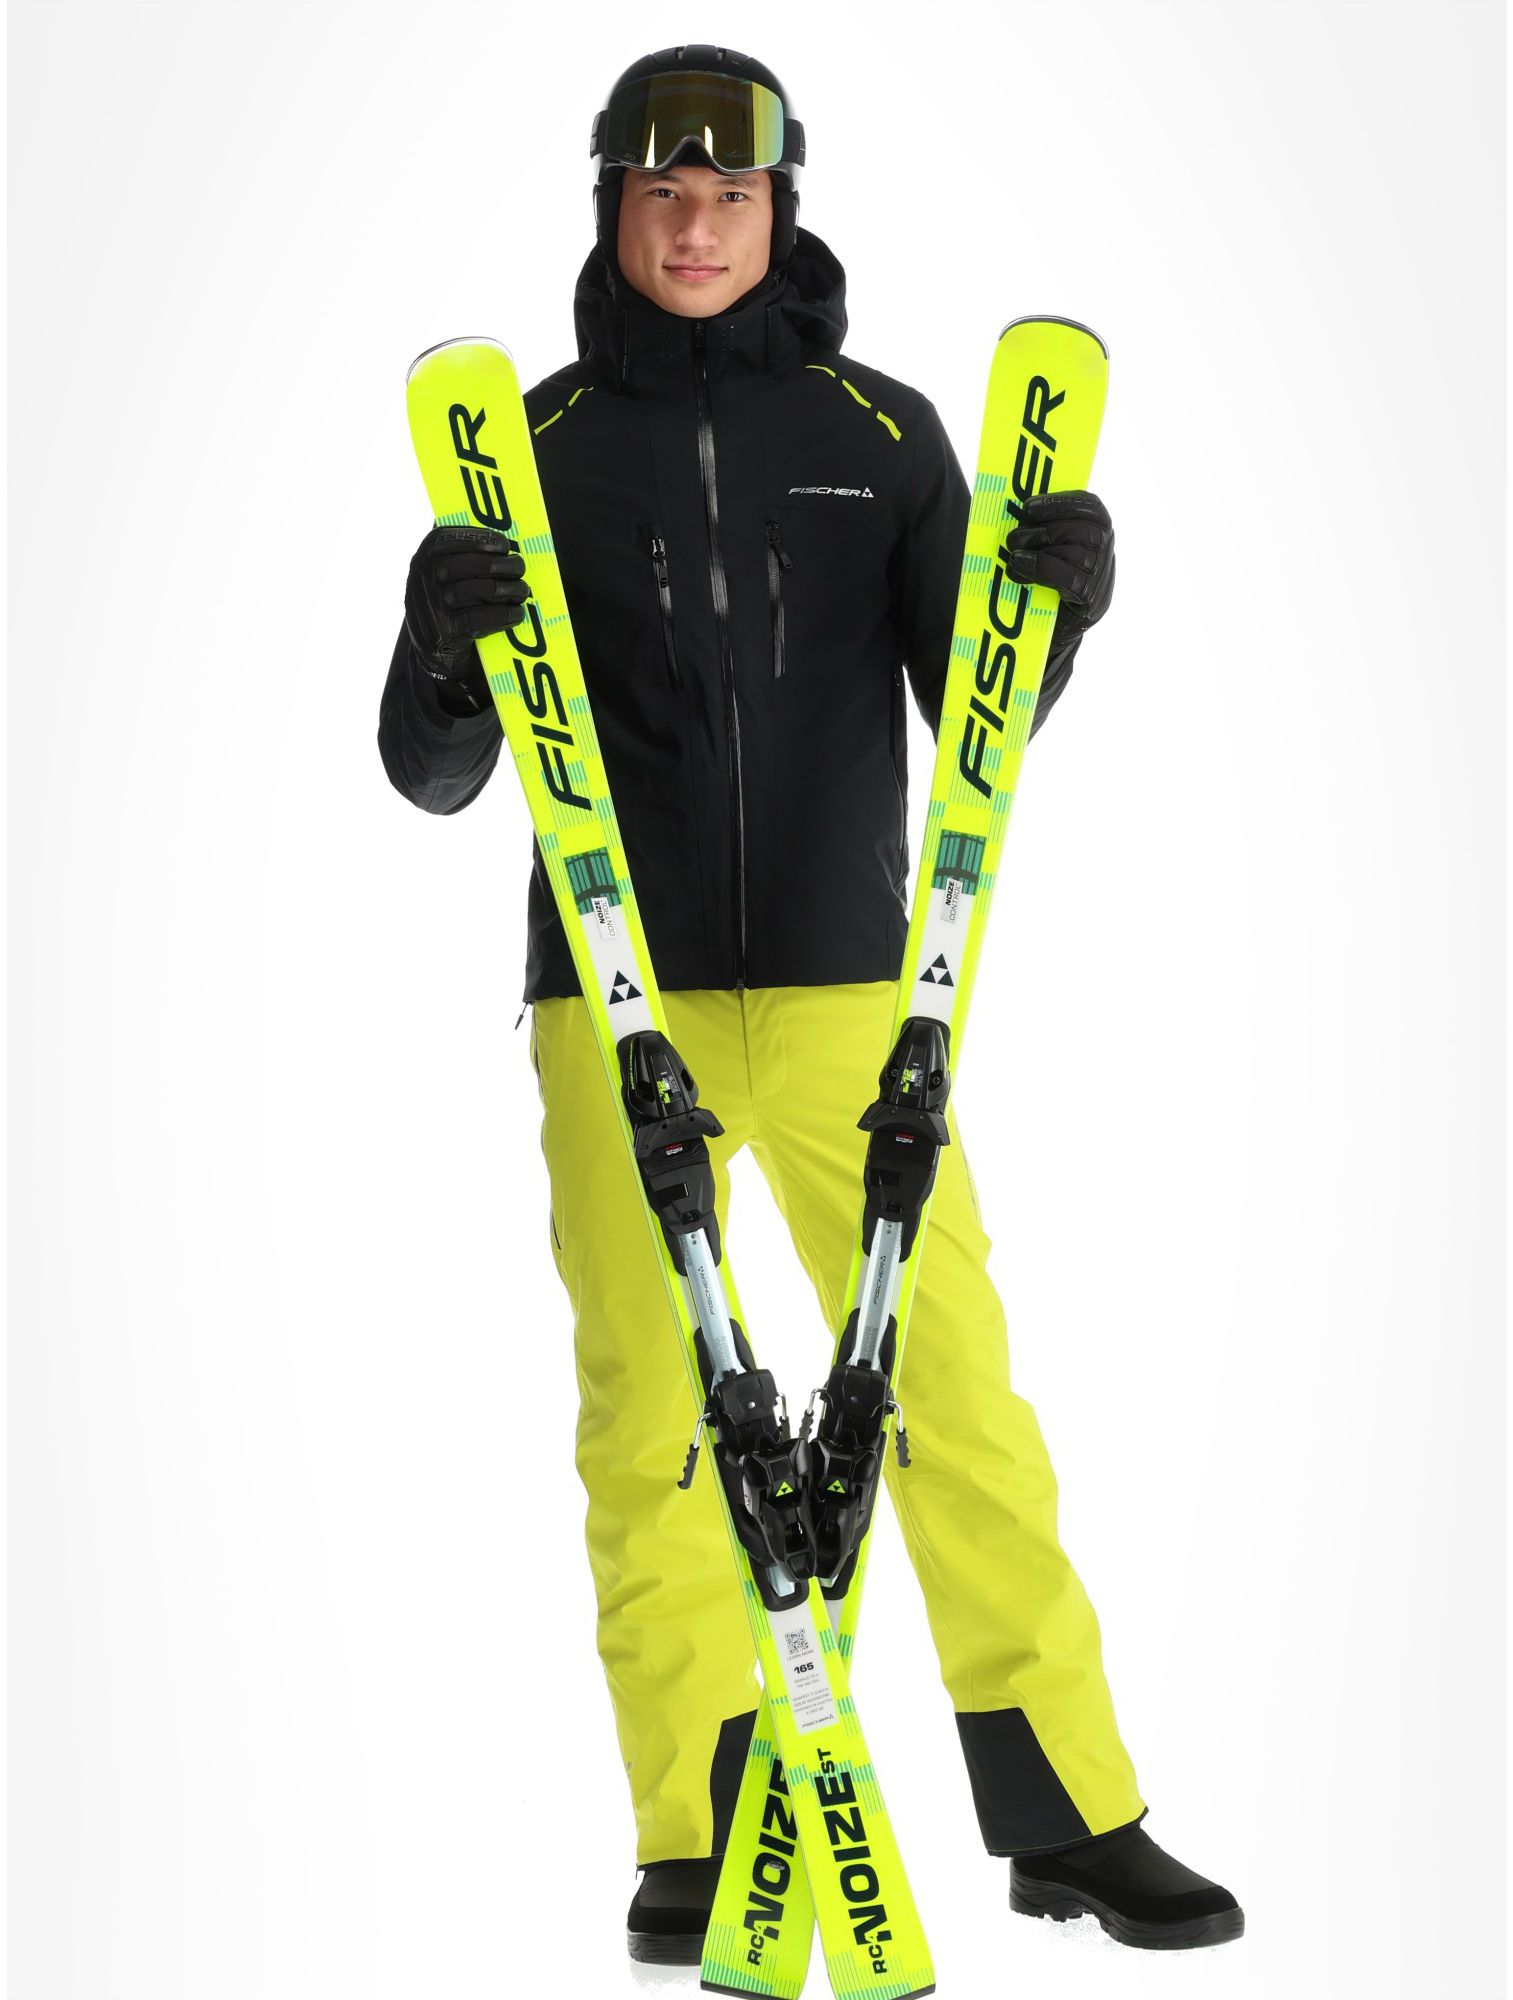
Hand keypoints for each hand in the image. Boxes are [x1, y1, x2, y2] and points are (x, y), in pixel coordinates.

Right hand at [404, 525, 531, 710]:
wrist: (431, 647)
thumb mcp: (443, 574)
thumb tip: (505, 544)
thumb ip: (463, 554)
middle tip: (520, 567)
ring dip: (507, 590)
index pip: (447, 538)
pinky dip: (503, 615)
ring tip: (522, 591)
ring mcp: (431, 607)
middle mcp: (422, 579)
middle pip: (467, 565)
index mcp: (424, 558)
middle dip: (500, 565)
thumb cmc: (448, 602)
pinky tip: (516, 613)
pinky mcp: (442, 633)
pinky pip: (479, 619)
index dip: (479, 538)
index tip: (504, 544)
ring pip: (477, 591)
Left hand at [1003, 491, 1114, 632]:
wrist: (1055, 630)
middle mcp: (1107, 551)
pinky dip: (1041, 569)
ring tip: (1013, 556)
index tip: (1028, 507)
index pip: (1090, 506)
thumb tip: (1015, 512)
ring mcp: (1103, 578)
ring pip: (1076, 553)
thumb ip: (1044, 530)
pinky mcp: (1093, 601)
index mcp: (1099, 531)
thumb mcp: (1050, 550)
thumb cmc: (1049, 582)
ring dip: (1039, 551)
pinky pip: (1069, 579)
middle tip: (1013, 537)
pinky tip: (1019, 568)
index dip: (1060, 502)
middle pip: (1082, 529)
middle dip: (1044, 530)